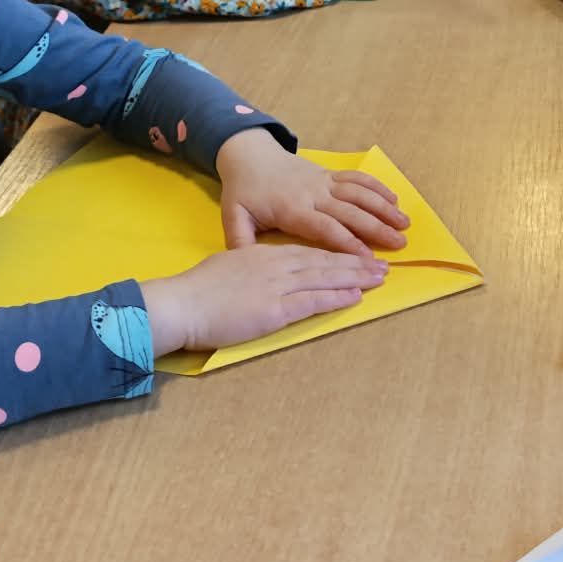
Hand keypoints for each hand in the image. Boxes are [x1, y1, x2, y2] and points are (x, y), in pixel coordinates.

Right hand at [140, 245, 386, 352]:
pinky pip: (313, 301)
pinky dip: (336, 297)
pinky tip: (354, 296)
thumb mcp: (226, 266)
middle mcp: (276, 265)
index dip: (336, 253)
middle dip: (356, 263)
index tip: (357, 254)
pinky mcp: (274, 310)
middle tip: (382, 265)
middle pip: (324, 261)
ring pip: (324, 278)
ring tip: (379, 278)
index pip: (308, 252)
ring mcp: (277, 287)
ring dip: (355, 278)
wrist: (180, 303)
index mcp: (263, 254)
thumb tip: (257, 271)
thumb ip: (248, 266)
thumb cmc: (196, 289)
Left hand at [215, 128, 409, 253]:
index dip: (348, 242)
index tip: (368, 258)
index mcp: (292, 208)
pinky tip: (395, 200)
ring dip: (384, 208)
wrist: (249, 155)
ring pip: (359, 194)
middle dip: (377, 228)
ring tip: (405, 224)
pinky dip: (377, 188)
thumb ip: (240, 242)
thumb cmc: (243, 191)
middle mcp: (313, 194)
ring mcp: (324, 182)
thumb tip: (245, 265)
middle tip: (399, 245)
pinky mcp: (329, 174)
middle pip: (351, 212)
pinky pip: (357, 179)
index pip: (326, 228)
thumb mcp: (233, 218)